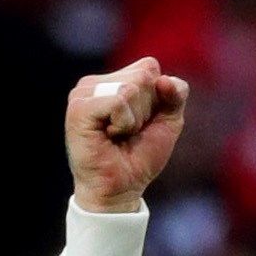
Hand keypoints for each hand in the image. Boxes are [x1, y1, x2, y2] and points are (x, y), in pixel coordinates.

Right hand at [66, 58, 190, 212]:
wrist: (123, 189)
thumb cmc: (140, 156)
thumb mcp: (168, 121)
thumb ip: (176, 94)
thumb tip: (164, 80)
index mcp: (114, 80)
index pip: (150, 67)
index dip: (157, 99)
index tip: (140, 123)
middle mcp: (96, 82)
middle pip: (144, 76)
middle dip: (147, 110)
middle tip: (128, 132)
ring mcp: (84, 92)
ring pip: (131, 88)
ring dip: (134, 119)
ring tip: (118, 135)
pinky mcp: (79, 107)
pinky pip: (118, 101)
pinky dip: (124, 123)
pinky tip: (109, 136)